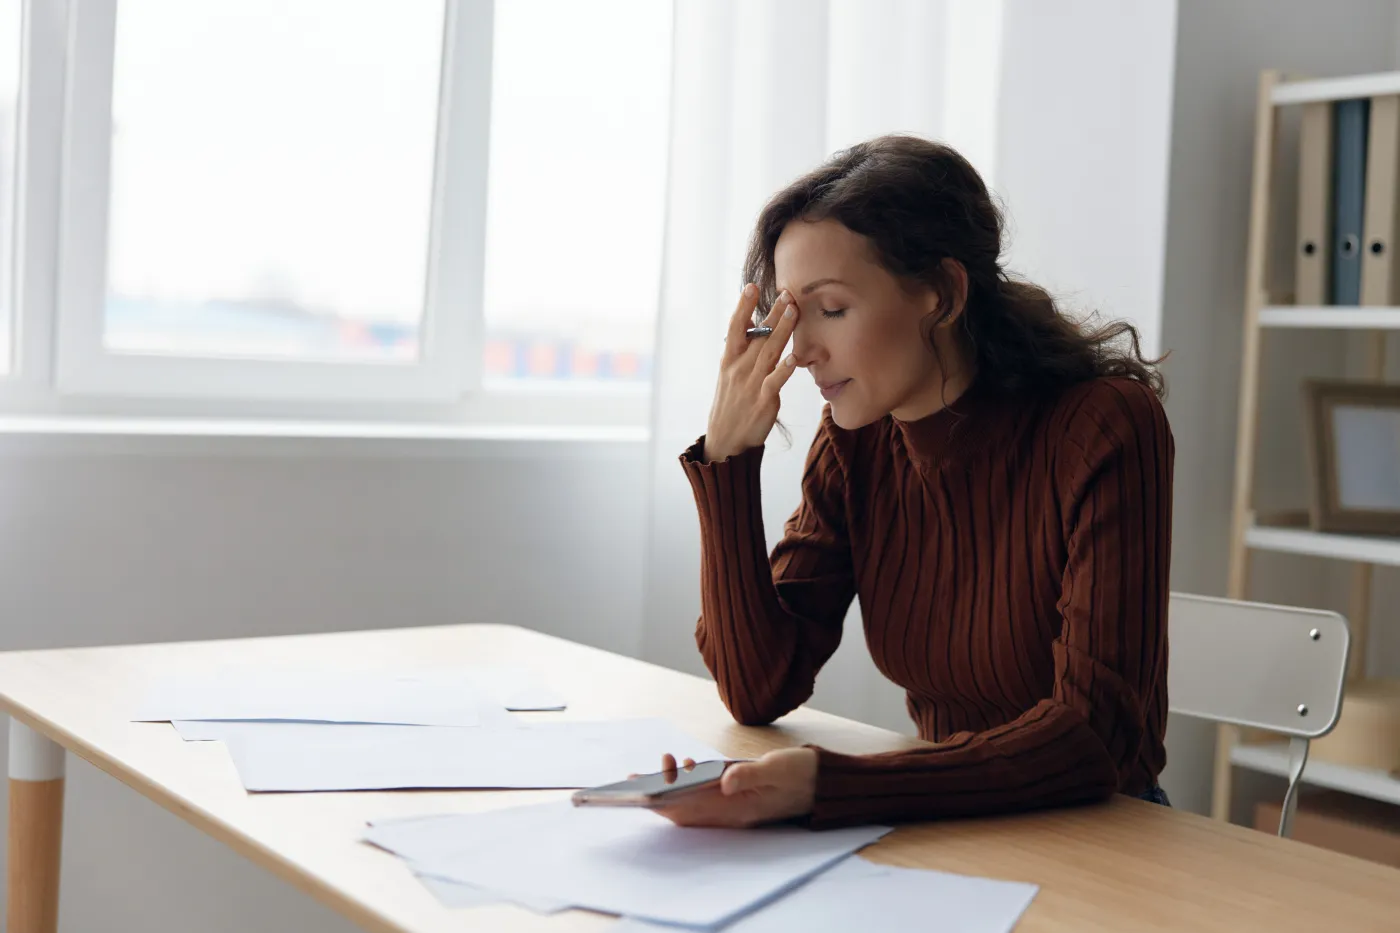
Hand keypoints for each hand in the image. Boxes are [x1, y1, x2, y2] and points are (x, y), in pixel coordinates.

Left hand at [650, 748, 817, 827]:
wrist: (824, 782)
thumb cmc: (802, 773)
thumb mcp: (776, 768)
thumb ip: (748, 775)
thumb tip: (723, 781)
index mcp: (739, 809)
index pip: (691, 812)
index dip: (664, 803)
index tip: (644, 790)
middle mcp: (733, 813)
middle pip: (686, 811)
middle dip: (659, 795)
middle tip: (636, 776)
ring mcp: (736, 806)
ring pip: (694, 803)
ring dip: (674, 787)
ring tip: (664, 762)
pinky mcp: (739, 797)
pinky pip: (708, 796)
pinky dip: (692, 783)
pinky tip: (688, 766)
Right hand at [703, 284, 800, 462]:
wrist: (725, 441)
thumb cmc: (731, 404)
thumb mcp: (730, 374)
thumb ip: (743, 350)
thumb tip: (753, 322)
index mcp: (729, 360)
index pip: (736, 327)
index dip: (743, 306)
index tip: (752, 286)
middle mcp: (738, 368)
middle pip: (758, 335)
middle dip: (772, 312)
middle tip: (787, 292)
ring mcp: (751, 384)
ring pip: (769, 352)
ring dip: (782, 330)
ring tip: (794, 311)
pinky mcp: (763, 401)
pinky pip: (775, 381)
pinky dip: (784, 369)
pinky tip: (795, 357)